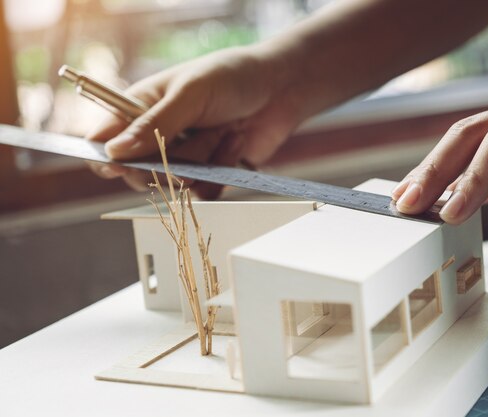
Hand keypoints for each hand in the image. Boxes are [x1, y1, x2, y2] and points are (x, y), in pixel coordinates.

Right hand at [86, 46, 301, 197]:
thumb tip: (114, 152)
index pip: (106, 140)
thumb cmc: (232, 78)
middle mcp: (158, 136)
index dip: (106, 157)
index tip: (117, 166)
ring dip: (204, 159)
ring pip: (176, 183)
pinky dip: (223, 171)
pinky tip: (237, 143)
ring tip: (225, 130)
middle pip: (139, 172)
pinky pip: (205, 192)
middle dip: (166, 164)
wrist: (281, 90)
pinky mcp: (210, 174)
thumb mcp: (191, 93)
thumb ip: (154, 124)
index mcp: (140, 107)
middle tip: (187, 148)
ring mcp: (185, 157)